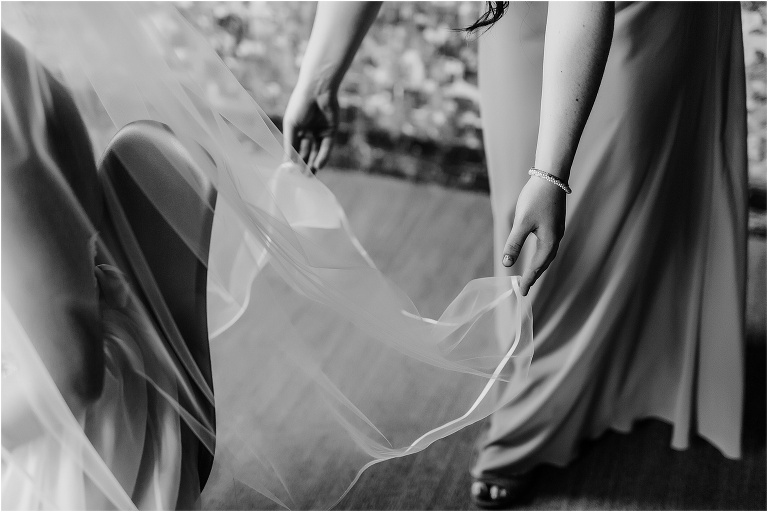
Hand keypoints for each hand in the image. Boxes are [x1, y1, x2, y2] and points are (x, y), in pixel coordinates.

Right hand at [282, 85, 338, 172]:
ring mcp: (320, 132)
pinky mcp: (331, 132)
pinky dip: (323, 157)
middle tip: (302, 178)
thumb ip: (291, 144)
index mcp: (296, 129)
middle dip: (304, 165)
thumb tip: (289, 162)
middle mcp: (308, 132)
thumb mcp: (292, 125)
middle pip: (306, 152)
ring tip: (310, 176)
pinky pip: (327, 147)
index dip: (293, 160)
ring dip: (314, 164)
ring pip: (317, 152)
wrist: (317, 90)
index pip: (294, 149)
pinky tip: (319, 166)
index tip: (291, 173)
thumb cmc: (300, 105)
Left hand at [502, 177, 566, 295]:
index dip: (528, 280)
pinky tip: (538, 254)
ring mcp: (557, 230)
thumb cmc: (536, 198)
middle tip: (524, 289)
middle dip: (534, 276)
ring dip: (539, 266)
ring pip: (548, 254)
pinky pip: (549, 246)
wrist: (551, 177)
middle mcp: (556, 238)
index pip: (537, 266)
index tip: (521, 292)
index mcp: (549, 241)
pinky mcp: (555, 223)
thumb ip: (514, 243)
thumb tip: (506, 263)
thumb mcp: (522, 222)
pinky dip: (542, 255)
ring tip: (530, 276)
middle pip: (545, 263)